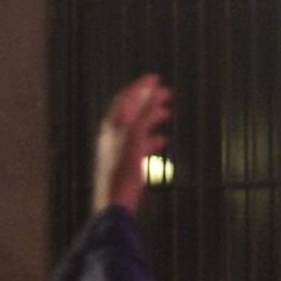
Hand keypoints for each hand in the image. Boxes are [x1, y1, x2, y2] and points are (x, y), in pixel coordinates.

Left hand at [93, 75, 173, 213]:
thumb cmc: (124, 172)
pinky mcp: (124, 161)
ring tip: (167, 113)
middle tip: (167, 95)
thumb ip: (143, 115)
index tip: (157, 78)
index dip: (142, 86)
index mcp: (114, 126)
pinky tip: (162, 141)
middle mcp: (113, 134)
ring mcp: (117, 148)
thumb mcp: (135, 139)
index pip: (127, 98)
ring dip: (151, 118)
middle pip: (132, 111)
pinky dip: (151, 137)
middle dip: (149, 101)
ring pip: (137, 126)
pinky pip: (139, 143)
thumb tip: (150, 91)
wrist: (115, 203)